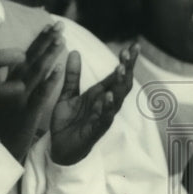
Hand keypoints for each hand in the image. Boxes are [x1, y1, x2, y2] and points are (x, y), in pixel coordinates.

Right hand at [0, 22, 65, 163]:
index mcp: (2, 83)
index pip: (22, 57)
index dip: (37, 42)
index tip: (48, 26)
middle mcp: (8, 88)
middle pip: (29, 61)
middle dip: (45, 42)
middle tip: (59, 24)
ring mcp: (17, 101)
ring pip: (35, 74)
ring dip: (48, 56)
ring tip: (61, 39)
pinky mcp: (25, 116)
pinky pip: (39, 97)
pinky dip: (48, 84)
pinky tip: (59, 71)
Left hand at [49, 44, 137, 165]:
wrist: (60, 146)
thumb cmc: (68, 121)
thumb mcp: (67, 95)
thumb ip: (72, 75)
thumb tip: (74, 51)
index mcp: (99, 94)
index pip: (116, 76)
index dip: (125, 62)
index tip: (132, 46)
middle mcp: (105, 104)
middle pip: (121, 85)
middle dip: (127, 69)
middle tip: (129, 53)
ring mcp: (102, 117)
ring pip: (116, 100)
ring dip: (119, 85)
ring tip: (121, 69)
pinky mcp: (95, 130)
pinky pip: (103, 118)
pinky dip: (106, 107)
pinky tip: (108, 96)